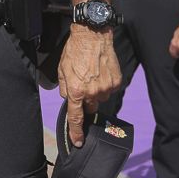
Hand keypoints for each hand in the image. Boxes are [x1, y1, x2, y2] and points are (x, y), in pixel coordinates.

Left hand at [58, 24, 121, 146]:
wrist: (93, 36)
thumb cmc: (75, 51)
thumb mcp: (62, 70)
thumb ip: (64, 89)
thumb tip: (69, 99)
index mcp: (76, 91)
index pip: (76, 117)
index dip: (76, 132)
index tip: (78, 141)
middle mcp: (92, 92)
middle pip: (90, 107)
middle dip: (85, 100)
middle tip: (84, 84)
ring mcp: (106, 88)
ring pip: (100, 98)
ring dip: (96, 91)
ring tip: (92, 73)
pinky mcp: (116, 82)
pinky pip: (110, 89)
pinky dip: (105, 83)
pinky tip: (101, 71)